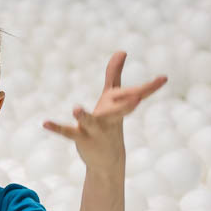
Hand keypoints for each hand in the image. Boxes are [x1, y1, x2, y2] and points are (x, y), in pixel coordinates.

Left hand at [43, 51, 165, 170]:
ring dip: (84, 116)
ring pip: (90, 121)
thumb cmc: (109, 123)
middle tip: (138, 97)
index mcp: (119, 107)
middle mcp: (110, 118)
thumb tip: (121, 50)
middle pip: (120, 111)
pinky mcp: (81, 138)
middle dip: (127, 105)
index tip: (164, 78)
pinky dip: (57, 128)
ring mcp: (95, 129)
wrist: (107, 160)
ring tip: (76, 108)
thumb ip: (115, 74)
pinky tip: (45, 123)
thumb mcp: (112, 98)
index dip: (150, 87)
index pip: (136, 95)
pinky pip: (68, 132)